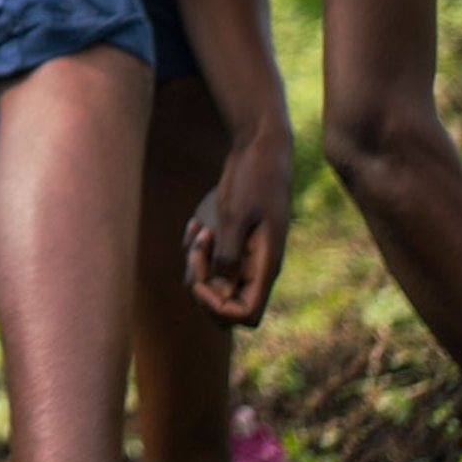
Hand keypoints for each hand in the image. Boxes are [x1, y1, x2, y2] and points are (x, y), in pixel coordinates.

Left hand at [185, 130, 292, 326]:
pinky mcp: (232, 239)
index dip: (218, 308)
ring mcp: (244, 254)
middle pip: (225, 304)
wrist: (261, 146)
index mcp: (265, 265)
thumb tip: (220, 285)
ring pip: (213, 282)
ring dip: (196, 263)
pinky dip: (196, 248)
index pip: (245, 315)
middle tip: (198, 249)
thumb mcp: (236, 213)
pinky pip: (208, 260)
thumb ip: (228, 252)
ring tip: (200, 229)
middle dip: (201, 285)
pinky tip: (199, 223)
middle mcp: (256, 266)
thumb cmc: (254, 177)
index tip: (202, 280)